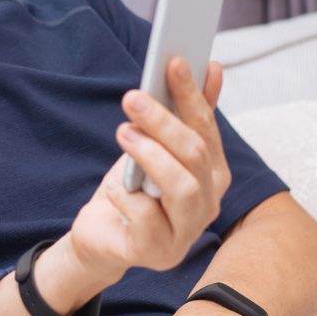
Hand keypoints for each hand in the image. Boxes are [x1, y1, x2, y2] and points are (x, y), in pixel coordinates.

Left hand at [66, 57, 230, 277]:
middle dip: (164, 122)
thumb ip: (186, 114)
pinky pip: (147, 219)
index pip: (207, 130)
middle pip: (195, 155)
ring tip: (123, 133)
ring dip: (151, 155)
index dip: (191, 95)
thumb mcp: (156, 146)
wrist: (103, 235)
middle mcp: (208, 204)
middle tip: (132, 97)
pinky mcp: (158, 253)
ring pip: (183, 187)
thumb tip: (210, 68)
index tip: (174, 63)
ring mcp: (186, 232)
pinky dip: (127, 197)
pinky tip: (114, 187)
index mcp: (213, 175)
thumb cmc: (134, 188)